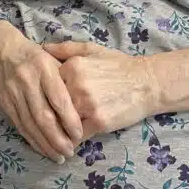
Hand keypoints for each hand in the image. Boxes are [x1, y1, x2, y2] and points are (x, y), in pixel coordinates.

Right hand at [0, 23, 83, 162]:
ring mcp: (14, 93)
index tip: (79, 135)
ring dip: (45, 144)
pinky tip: (43, 149)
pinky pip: (20, 126)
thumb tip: (85, 108)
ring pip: (30, 124)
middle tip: (70, 152)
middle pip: (43, 116)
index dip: (69, 120)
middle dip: (58, 138)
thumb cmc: (38, 57)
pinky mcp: (5, 103)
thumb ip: (69, 79)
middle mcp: (27, 81)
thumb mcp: (56, 59)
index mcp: (44, 68)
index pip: (59, 99)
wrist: (5, 51)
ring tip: (59, 156)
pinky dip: (32, 140)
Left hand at [43, 41, 157, 138]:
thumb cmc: (119, 65)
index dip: (43, 93)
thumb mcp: (92, 49)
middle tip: (41, 122)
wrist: (148, 83)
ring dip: (57, 130)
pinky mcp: (98, 123)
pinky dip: (72, 139)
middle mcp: (77, 85)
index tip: (40, 100)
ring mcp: (87, 105)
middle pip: (51, 105)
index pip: (47, 84)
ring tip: (52, 135)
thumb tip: (41, 48)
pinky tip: (69, 140)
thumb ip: (65, 49)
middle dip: (46, 114)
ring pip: (61, 122)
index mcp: (72, 66)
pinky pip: (77, 135)